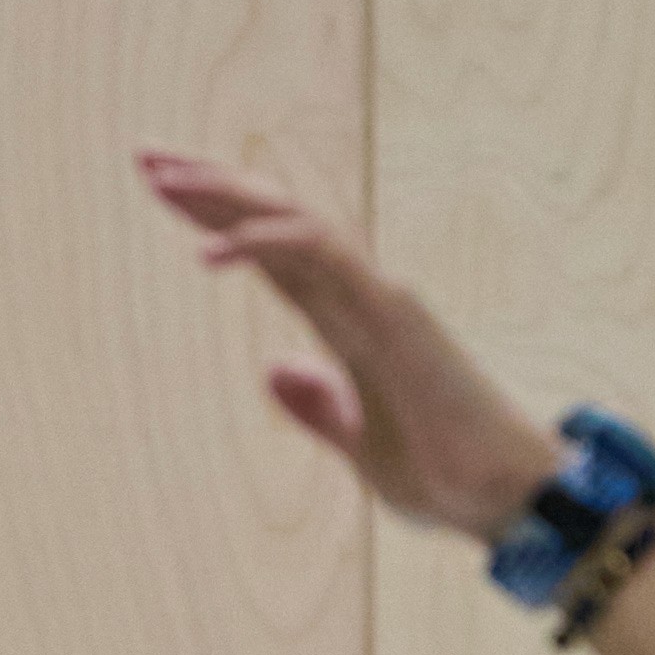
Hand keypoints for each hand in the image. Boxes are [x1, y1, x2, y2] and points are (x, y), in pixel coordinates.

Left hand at [134, 159, 561, 544]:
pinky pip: (321, 258)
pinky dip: (264, 244)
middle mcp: (362, 297)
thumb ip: (319, 407)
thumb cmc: (447, 477)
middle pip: (277, 222)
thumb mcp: (361, 446)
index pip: (275, 253)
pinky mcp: (393, 315)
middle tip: (146, 156)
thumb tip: (272, 371)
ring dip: (226, 197)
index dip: (221, 219)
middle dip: (211, 186)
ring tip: (161, 178)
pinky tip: (206, 251)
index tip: (164, 189)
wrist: (508, 499)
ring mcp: (379, 299)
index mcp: (349, 324)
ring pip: (294, 221)